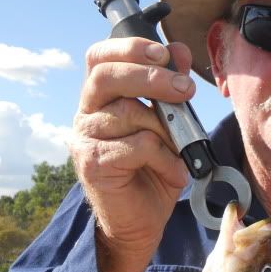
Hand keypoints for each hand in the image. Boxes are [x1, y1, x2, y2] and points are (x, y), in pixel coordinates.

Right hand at [70, 37, 195, 260]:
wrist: (139, 222)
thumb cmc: (153, 171)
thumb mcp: (171, 127)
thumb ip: (171, 89)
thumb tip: (177, 51)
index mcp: (102, 98)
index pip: (100, 58)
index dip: (130, 49)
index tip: (164, 54)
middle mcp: (87, 113)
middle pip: (107, 76)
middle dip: (151, 78)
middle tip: (184, 90)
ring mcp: (86, 138)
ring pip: (128, 113)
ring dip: (166, 129)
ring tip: (180, 149)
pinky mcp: (93, 164)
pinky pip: (137, 145)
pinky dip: (163, 156)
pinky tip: (172, 170)